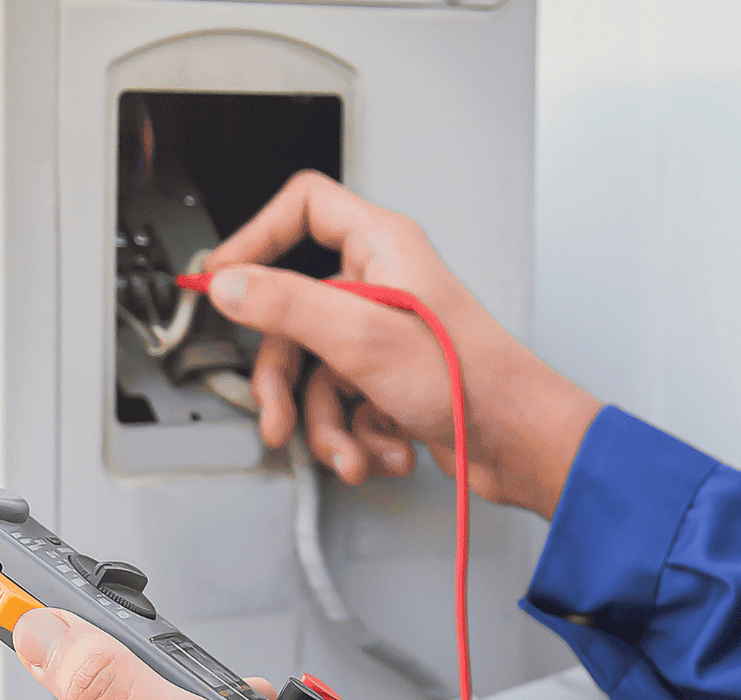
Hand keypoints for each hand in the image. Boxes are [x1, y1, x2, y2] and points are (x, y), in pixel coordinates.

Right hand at [200, 171, 599, 517]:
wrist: (516, 442)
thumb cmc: (471, 379)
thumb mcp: (361, 337)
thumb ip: (286, 305)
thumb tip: (229, 284)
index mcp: (380, 248)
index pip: (303, 208)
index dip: (256, 237)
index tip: (223, 278)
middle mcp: (379, 285)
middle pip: (292, 315)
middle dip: (286, 381)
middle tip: (278, 413)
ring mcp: (382, 334)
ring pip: (314, 373)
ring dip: (326, 425)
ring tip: (348, 451)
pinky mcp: (388, 379)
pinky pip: (342, 403)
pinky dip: (355, 436)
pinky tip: (381, 449)